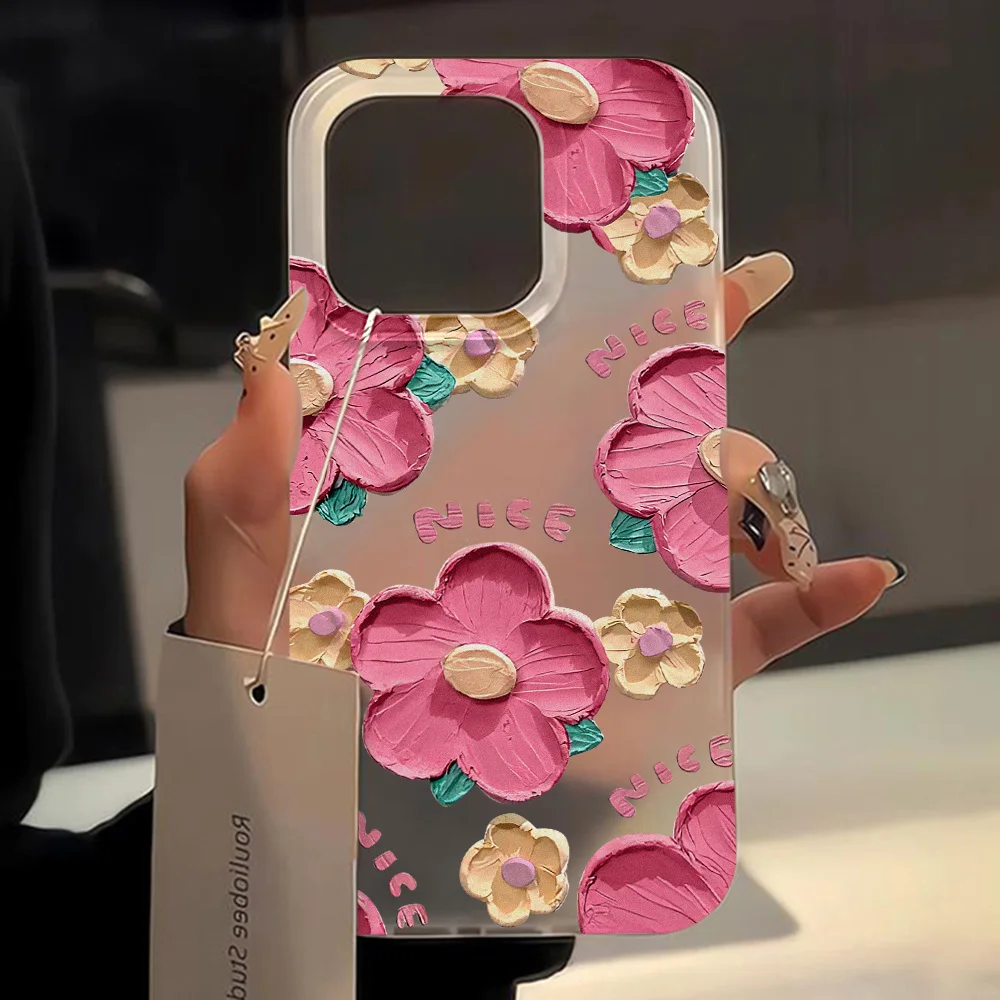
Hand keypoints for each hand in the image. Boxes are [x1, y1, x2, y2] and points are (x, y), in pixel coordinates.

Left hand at [181, 257, 904, 680]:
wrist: (307, 769)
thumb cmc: (272, 645)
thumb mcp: (242, 528)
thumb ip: (255, 439)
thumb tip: (277, 335)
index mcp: (486, 471)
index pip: (571, 381)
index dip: (641, 322)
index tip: (707, 270)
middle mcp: (556, 519)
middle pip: (661, 443)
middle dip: (709, 402)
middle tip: (726, 365)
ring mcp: (605, 592)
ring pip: (711, 525)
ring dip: (758, 501)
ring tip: (758, 508)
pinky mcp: (642, 672)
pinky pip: (740, 638)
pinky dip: (807, 606)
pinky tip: (850, 578)